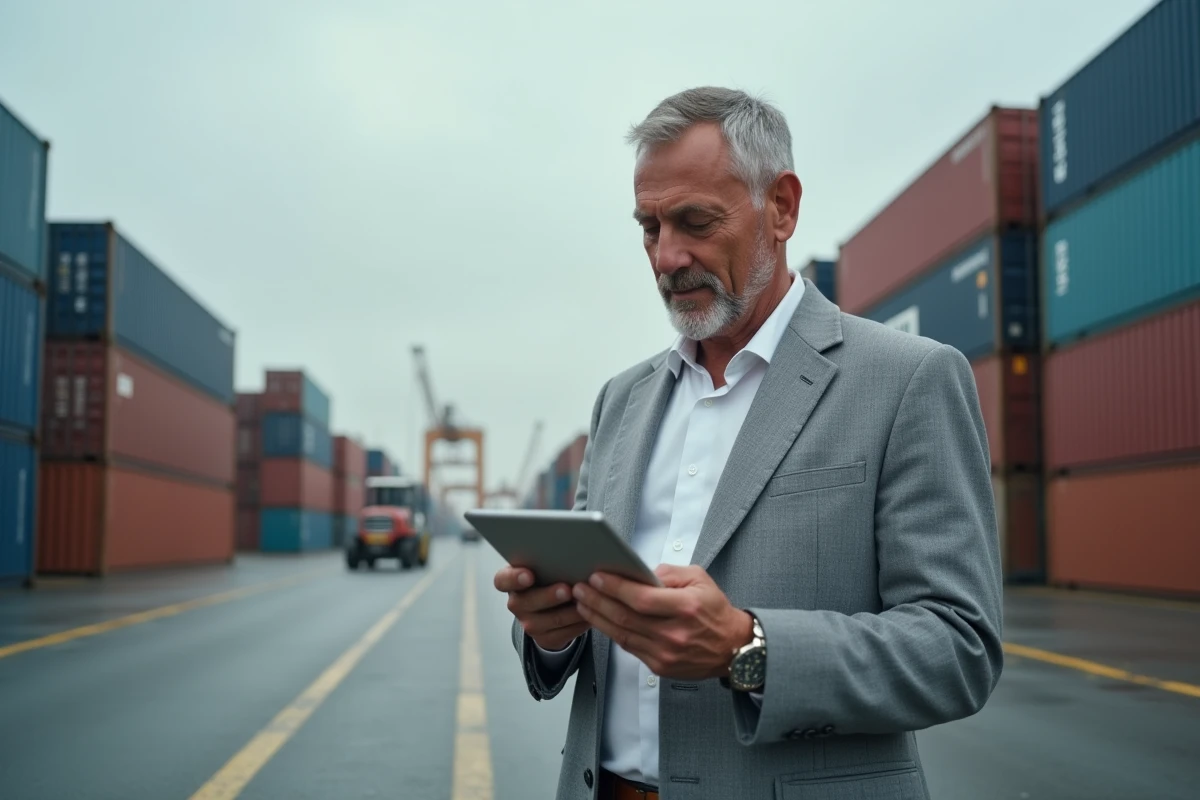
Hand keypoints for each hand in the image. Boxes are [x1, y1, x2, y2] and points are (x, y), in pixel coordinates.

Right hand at [494, 565, 589, 650]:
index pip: (503, 580)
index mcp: (510, 581)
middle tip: (567, 589)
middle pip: (528, 601)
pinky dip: (579, 623)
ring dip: (571, 611)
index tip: (529, 575)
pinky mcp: (545, 638)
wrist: (549, 608)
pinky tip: (590, 614)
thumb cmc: (548, 578)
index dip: (514, 578)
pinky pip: (565, 632)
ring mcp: (529, 623)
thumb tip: (571, 555)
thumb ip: (549, 562)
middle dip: (549, 596)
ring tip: (587, 600)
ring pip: (552, 619)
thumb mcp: (544, 568)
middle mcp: (516, 603)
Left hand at [572, 564, 753, 679]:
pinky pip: (628, 647)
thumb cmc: (715, 610)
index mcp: (686, 608)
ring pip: (621, 634)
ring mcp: (666, 653)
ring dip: (597, 617)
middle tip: (579, 587)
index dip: (615, 587)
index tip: (596, 576)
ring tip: (582, 602)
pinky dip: (611, 632)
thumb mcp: (699, 579)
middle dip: (597, 601)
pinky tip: (599, 619)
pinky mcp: (660, 666)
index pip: (641, 599)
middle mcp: (674, 633)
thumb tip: (638, 572)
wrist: (733, 648)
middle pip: (625, 617)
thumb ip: (668, 573)